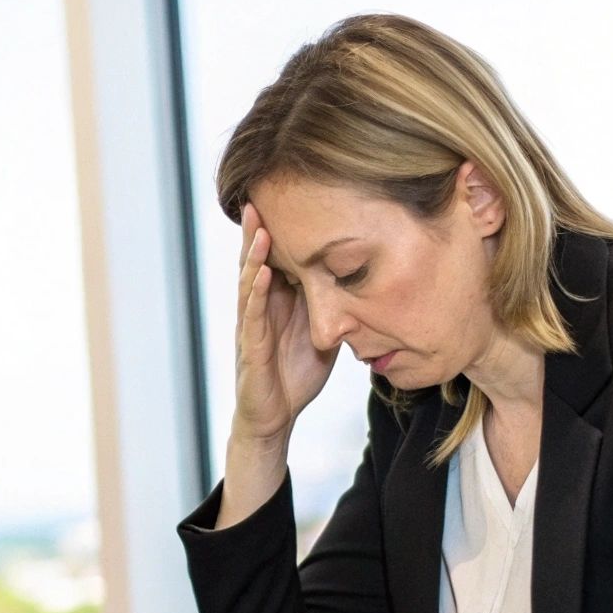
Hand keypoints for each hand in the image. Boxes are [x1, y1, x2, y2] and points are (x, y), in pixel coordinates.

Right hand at [231, 202, 337, 444]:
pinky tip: (263, 273)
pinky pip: (252, 316)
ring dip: (254, 255)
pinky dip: (257, 293)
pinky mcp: (250, 348)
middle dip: (256, 231)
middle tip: (258, 195)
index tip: (282, 200)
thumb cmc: (294, 373)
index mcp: (276, 303)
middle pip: (255, 263)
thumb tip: (363, 280)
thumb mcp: (321, 331)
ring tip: (260, 228)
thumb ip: (331, 305)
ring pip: (250, 283)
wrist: (275, 417)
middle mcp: (260, 309)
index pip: (274, 259)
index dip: (275, 231)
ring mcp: (251, 327)